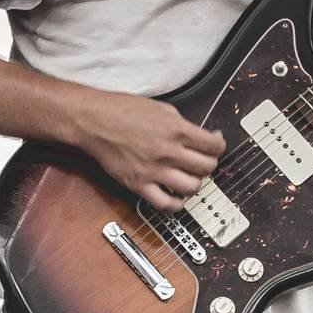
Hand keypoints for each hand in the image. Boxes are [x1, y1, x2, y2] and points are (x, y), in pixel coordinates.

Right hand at [72, 90, 224, 210]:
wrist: (93, 120)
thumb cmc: (122, 110)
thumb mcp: (161, 108)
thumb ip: (182, 125)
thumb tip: (199, 137)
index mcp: (176, 129)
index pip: (214, 145)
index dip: (219, 145)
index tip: (215, 145)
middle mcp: (167, 151)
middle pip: (206, 167)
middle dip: (209, 164)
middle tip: (202, 161)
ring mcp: (154, 170)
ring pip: (192, 187)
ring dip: (195, 184)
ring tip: (189, 178)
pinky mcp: (139, 183)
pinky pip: (166, 204)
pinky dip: (176, 204)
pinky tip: (176, 196)